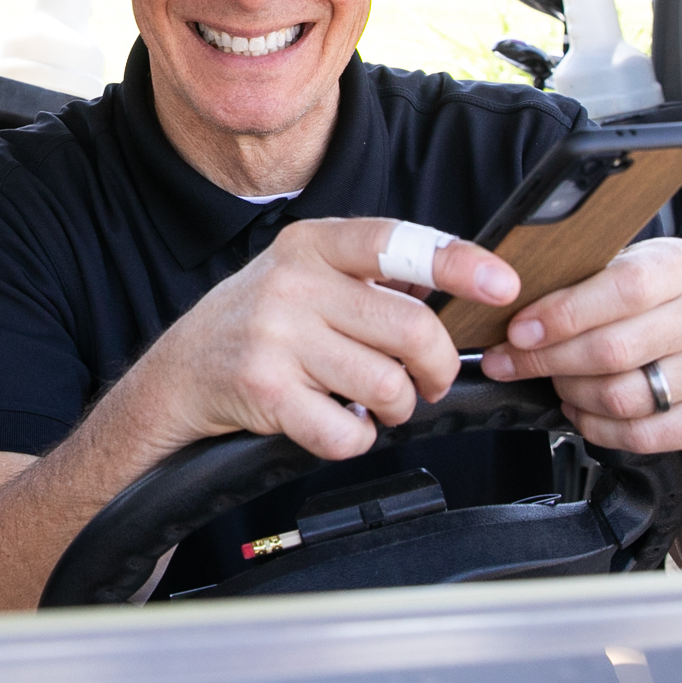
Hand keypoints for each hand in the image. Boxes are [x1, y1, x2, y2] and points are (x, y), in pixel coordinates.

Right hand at [134, 217, 517, 463]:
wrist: (177, 375)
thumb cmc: (255, 326)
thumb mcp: (301, 277)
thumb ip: (365, 276)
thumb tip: (453, 284)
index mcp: (310, 245)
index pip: (396, 243)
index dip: (459, 262)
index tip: (504, 285)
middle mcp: (292, 284)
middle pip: (412, 329)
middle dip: (436, 368)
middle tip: (428, 382)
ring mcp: (275, 337)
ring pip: (387, 386)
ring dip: (395, 410)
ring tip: (375, 406)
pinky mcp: (264, 392)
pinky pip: (348, 432)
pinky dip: (356, 440)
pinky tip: (338, 424)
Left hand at [479, 238, 681, 453]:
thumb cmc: (653, 305)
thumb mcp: (627, 271)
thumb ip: (581, 282)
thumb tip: (508, 303)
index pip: (623, 288)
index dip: (563, 313)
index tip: (517, 331)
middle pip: (614, 349)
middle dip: (547, 360)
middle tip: (511, 362)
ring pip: (624, 397)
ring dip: (571, 393)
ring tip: (554, 381)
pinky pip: (643, 435)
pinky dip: (597, 427)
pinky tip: (580, 409)